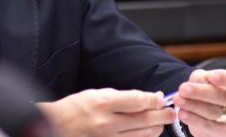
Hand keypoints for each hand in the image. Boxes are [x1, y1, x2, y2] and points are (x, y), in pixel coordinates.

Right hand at [38, 88, 175, 136]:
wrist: (55, 127)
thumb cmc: (75, 108)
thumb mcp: (96, 94)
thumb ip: (122, 97)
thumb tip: (148, 98)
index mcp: (103, 103)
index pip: (138, 101)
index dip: (154, 100)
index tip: (160, 99)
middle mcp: (107, 123)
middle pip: (145, 119)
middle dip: (162, 115)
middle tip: (170, 112)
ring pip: (144, 135)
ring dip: (156, 128)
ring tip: (159, 123)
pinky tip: (146, 133)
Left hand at [171, 69, 225, 136]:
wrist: (207, 110)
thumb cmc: (209, 88)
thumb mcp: (204, 78)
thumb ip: (202, 77)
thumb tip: (200, 80)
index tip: (211, 76)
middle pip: (224, 97)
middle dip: (201, 93)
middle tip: (183, 89)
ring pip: (214, 112)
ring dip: (193, 105)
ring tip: (178, 99)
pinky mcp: (225, 131)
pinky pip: (208, 125)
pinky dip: (193, 119)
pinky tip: (182, 113)